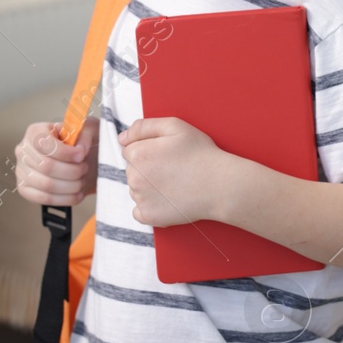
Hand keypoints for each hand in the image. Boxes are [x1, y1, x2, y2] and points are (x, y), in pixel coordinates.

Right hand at [14, 117, 97, 206]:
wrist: (76, 158)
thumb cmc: (79, 141)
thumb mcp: (86, 130)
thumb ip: (84, 135)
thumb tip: (80, 149)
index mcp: (35, 132)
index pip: (45, 144)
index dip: (66, 153)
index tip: (82, 156)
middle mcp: (23, 151)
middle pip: (46, 166)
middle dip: (72, 171)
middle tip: (85, 169)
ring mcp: (21, 171)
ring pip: (46, 185)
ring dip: (71, 185)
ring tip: (82, 180)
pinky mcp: (24, 189)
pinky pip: (44, 199)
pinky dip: (65, 199)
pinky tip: (78, 194)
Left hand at [118, 116, 232, 227]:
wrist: (220, 185)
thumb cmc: (201, 154)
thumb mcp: (175, 127)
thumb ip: (144, 126)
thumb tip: (122, 138)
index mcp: (138, 154)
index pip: (130, 150)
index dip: (149, 149)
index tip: (167, 154)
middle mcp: (134, 177)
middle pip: (132, 170)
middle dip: (147, 168)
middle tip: (173, 169)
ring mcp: (140, 199)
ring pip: (136, 190)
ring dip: (149, 187)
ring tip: (175, 184)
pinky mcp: (148, 216)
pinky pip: (139, 211)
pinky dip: (151, 207)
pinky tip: (168, 200)